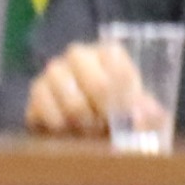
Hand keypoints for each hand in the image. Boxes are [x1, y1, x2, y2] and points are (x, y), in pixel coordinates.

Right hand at [22, 38, 140, 137]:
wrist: (81, 123)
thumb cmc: (115, 111)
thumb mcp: (138, 109)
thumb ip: (148, 113)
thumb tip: (139, 118)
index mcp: (109, 52)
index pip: (120, 68)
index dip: (127, 99)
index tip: (130, 119)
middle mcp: (79, 54)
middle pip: (99, 85)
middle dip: (107, 115)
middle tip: (109, 129)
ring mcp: (55, 71)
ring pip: (73, 103)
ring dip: (86, 125)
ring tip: (91, 132)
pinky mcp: (36, 92)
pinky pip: (49, 114)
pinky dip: (63, 129)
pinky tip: (69, 132)